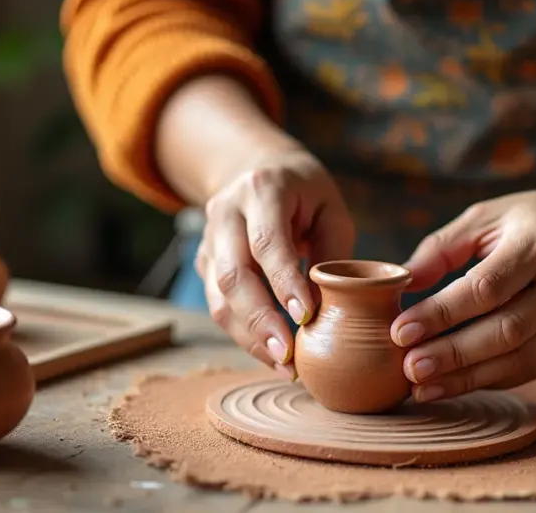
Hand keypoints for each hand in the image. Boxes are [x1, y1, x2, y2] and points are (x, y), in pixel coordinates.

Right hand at [195, 150, 354, 379]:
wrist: (259, 170)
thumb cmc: (306, 194)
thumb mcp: (331, 209)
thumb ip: (331, 254)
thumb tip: (329, 310)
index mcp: (261, 189)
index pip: (267, 242)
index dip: (284, 282)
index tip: (306, 317)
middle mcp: (225, 212)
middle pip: (234, 274)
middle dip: (261, 320)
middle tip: (290, 355)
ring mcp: (208, 239)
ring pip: (219, 297)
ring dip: (250, 336)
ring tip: (285, 366)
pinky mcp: (204, 263)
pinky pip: (219, 305)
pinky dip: (245, 334)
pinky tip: (272, 354)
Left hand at [390, 149, 535, 401]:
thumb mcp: (490, 215)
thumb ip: (442, 247)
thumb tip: (401, 283)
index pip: (486, 287)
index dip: (442, 313)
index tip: (400, 330)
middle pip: (505, 330)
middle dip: (452, 355)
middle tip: (409, 369)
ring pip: (520, 358)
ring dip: (468, 378)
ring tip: (423, 386)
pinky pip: (534, 367)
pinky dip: (492, 379)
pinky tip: (457, 384)